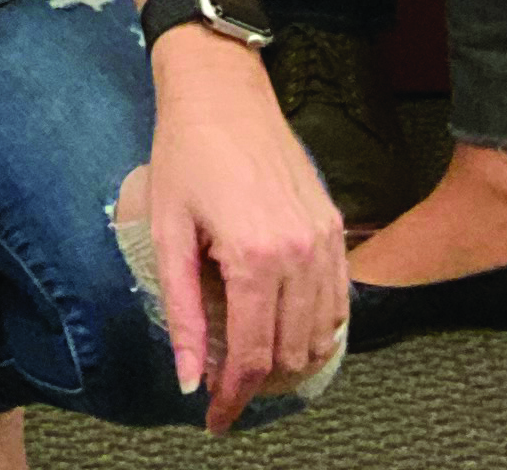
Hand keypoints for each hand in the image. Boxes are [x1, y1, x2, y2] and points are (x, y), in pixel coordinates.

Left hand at [144, 28, 347, 432]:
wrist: (222, 90)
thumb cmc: (186, 151)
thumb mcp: (168, 230)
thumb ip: (182, 310)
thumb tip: (188, 377)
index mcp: (255, 258)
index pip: (251, 356)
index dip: (232, 397)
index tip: (215, 417)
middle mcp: (299, 254)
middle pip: (289, 353)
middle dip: (257, 383)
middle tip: (227, 389)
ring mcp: (324, 240)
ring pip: (321, 334)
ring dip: (290, 359)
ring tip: (254, 361)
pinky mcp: (334, 226)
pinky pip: (339, 299)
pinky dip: (319, 327)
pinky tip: (290, 328)